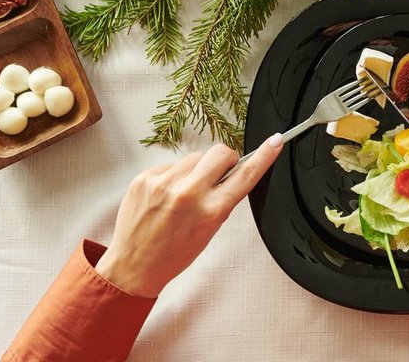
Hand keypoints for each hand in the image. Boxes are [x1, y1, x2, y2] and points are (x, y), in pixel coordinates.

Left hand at [94, 138, 282, 297]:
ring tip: (183, 193)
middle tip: (217, 175)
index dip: (264, 156)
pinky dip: (173, 176)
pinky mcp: (144, 179)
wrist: (132, 267)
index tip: (276, 141)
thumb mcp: (210, 229)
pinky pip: (171, 165)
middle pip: (220, 152)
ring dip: (196, 170)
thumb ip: (223, 199)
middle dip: (224, 160)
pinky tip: (166, 196)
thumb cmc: (174, 254)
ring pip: (195, 157)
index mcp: (210, 211)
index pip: (246, 175)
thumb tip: (234, 171)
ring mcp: (163, 184)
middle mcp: (187, 194)